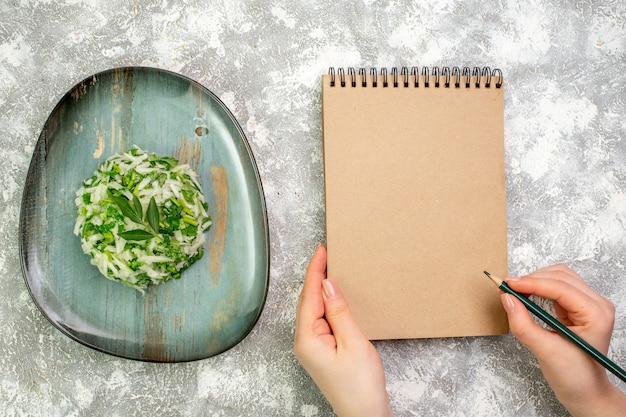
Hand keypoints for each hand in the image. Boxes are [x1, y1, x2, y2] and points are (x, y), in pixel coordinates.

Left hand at [294, 245, 392, 416]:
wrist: (364, 414)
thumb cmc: (360, 385)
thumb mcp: (354, 342)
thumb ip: (339, 311)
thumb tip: (328, 285)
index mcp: (307, 338)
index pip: (309, 296)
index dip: (315, 271)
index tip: (321, 250)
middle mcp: (304, 341)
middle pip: (307, 300)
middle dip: (315, 276)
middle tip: (326, 253)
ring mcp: (311, 346)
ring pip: (313, 309)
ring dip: (320, 289)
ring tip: (329, 268)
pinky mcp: (320, 350)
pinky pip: (320, 319)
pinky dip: (325, 304)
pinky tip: (333, 296)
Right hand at [501, 264, 625, 415]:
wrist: (585, 391)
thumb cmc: (574, 376)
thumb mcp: (545, 351)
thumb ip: (523, 324)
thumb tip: (507, 298)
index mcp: (596, 315)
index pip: (560, 288)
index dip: (531, 283)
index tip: (508, 284)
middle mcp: (596, 304)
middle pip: (560, 276)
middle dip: (532, 279)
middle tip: (507, 288)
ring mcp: (589, 304)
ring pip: (559, 277)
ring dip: (535, 280)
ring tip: (516, 292)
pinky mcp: (578, 306)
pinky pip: (557, 286)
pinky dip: (539, 287)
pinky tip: (527, 295)